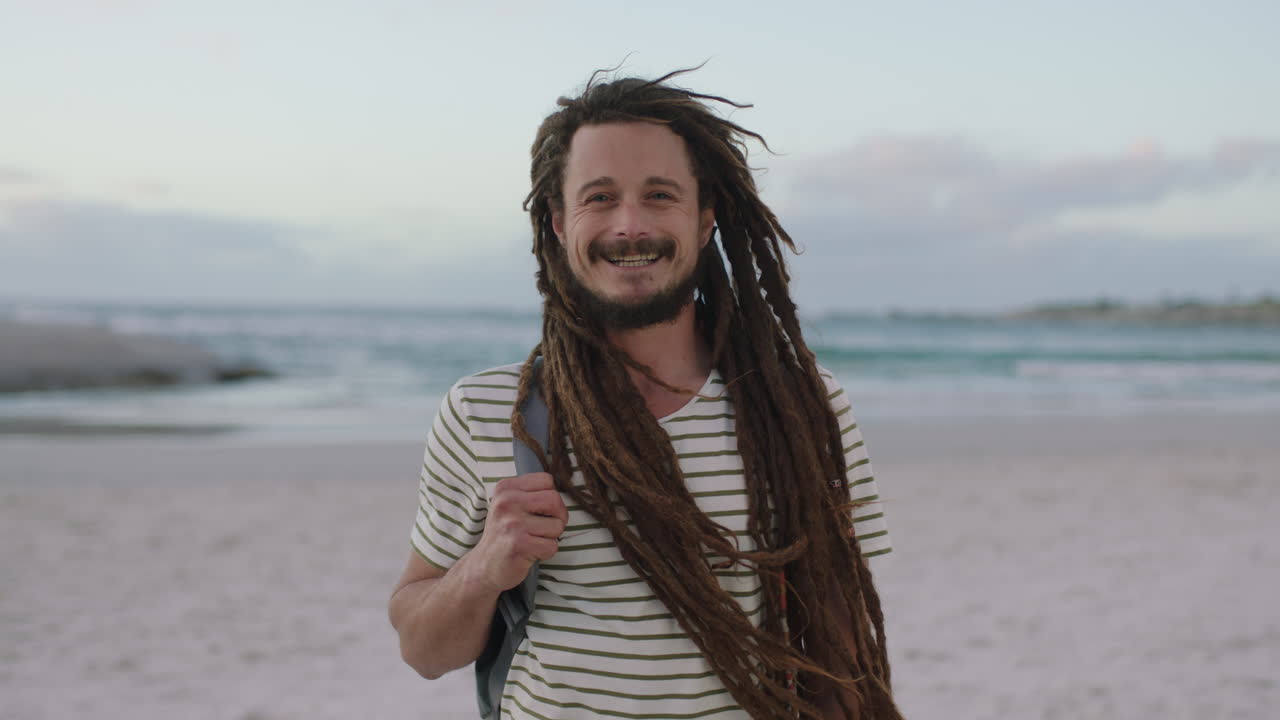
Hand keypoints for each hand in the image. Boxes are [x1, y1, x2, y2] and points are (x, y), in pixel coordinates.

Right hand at [469, 472, 567, 592]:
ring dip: (551, 537)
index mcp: (505, 488)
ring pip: (557, 525)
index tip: (543, 510)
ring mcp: (512, 524)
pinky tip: (531, 552)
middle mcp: (507, 503)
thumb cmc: (504, 534)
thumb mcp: (508, 505)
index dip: (552, 497)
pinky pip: (552, 546)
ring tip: (534, 540)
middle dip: (559, 516)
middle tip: (548, 527)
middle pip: (555, 499)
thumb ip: (530, 493)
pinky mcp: (519, 545)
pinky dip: (546, 552)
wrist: (484, 566)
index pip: (546, 480)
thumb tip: (561, 489)